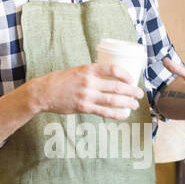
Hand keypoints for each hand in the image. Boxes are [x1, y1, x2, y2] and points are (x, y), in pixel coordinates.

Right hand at [28, 63, 142, 120]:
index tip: (132, 79)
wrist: (44, 92)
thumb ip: (91, 73)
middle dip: (132, 90)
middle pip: (116, 86)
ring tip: (135, 104)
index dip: (125, 74)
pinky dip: (116, 114)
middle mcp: (89, 82)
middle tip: (140, 93)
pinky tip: (124, 114)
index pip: (113, 69)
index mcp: (88, 70)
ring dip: (127, 103)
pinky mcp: (84, 107)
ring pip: (113, 100)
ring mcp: (87, 96)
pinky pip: (104, 112)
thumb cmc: (60, 81)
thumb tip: (107, 76)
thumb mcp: (77, 71)